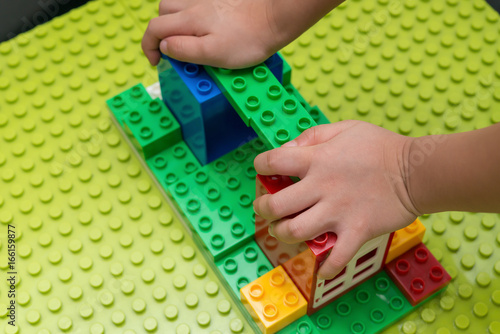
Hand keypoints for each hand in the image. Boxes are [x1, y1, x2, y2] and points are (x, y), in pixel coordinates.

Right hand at [142, 0, 341, 67]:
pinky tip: (199, 25)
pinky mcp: (219, 1)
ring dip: (172, 20)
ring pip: (176, 4)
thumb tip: (164, 47)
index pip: (155, 29)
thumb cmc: (249, 39)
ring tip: (183, 37)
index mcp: (189, 20)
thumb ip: (185, 50)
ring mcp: (206, 0)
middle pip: (162, 13)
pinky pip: (193, 2)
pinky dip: (188, 12)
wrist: (275, 18)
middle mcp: (193, 5)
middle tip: (171, 51)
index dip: (149, 47)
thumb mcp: (213, 54)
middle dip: (160, 33)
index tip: (157, 62)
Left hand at [253, 121, 418, 278]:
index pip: (273, 162)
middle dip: (262, 209)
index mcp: (317, 159)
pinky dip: (325, 268)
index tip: (264, 170)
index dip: (261, 166)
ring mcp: (338, 212)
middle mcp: (321, 187)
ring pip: (295, 231)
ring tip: (282, 230)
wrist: (416, 170)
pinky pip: (336, 258)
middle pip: (275, 205)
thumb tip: (286, 150)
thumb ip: (312, 136)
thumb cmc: (380, 146)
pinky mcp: (356, 231)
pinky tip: (321, 267)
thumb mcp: (343, 128)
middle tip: (264, 208)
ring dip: (282, 234)